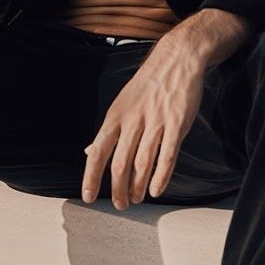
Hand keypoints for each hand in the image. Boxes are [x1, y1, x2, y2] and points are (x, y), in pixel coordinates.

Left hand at [80, 42, 205, 206]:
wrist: (176, 59)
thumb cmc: (147, 86)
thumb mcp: (121, 104)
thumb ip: (108, 131)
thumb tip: (89, 153)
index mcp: (115, 116)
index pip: (98, 151)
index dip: (91, 177)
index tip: (88, 196)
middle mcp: (133, 120)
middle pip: (119, 163)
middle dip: (118, 189)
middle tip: (120, 205)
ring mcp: (155, 122)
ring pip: (142, 163)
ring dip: (138, 186)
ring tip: (136, 199)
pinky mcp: (176, 124)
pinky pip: (168, 155)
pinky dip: (161, 176)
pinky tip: (156, 190)